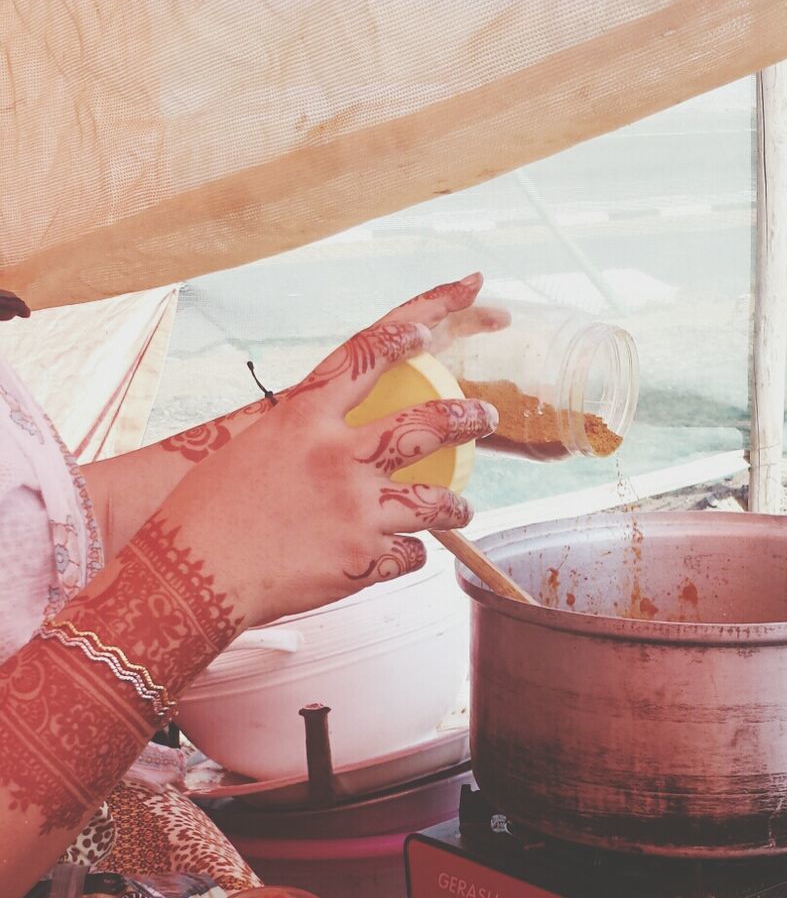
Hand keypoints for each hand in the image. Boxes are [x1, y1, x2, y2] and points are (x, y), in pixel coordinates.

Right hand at [148, 273, 497, 629]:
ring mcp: (356, 509)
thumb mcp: (249, 448)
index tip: (436, 320)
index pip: (366, 355)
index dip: (408, 329)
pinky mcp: (361, 559)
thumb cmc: (204, 511)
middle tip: (487, 416)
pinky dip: (408, 554)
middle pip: (426, 427)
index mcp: (303, 419)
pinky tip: (403, 555)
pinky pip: (409, 554)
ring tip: (463, 508)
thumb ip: (301, 434)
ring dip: (456, 505)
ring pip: (435, 501)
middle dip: (467, 418)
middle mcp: (338, 457)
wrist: (187, 578)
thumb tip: (332, 430)